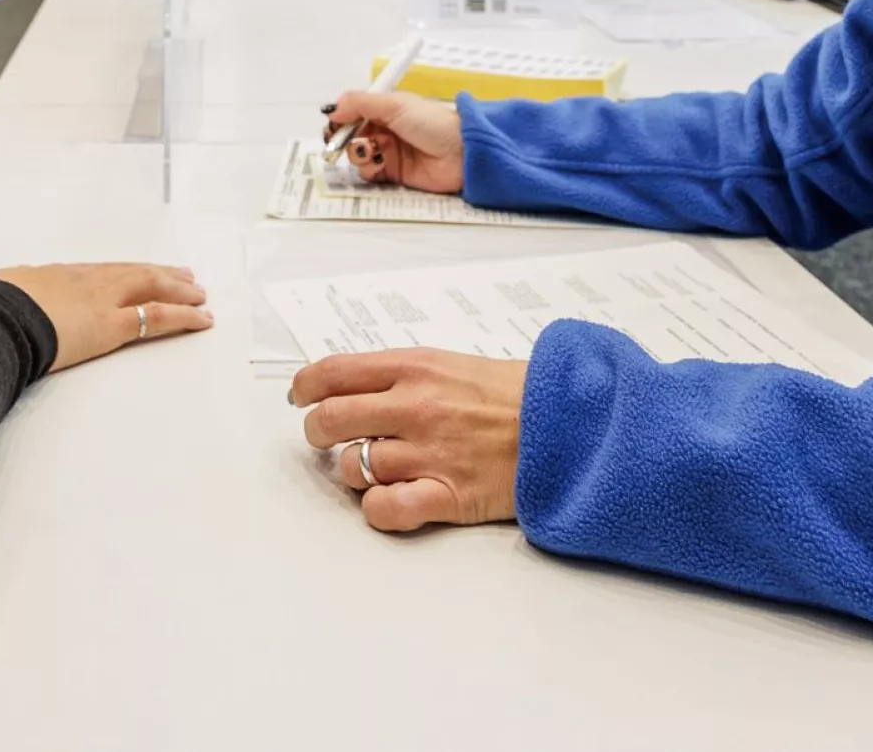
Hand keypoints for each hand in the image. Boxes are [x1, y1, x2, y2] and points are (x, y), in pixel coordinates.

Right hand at [0, 263, 211, 371]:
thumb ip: (9, 294)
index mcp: (60, 274)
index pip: (103, 271)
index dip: (127, 271)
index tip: (140, 271)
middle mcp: (88, 281)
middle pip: (135, 273)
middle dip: (162, 275)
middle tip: (185, 276)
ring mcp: (103, 300)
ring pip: (153, 288)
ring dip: (180, 291)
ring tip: (200, 295)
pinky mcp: (113, 325)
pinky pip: (159, 318)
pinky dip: (185, 317)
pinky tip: (203, 318)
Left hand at [290, 349, 525, 531]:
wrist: (571, 425)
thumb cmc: (515, 396)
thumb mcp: (454, 364)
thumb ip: (403, 374)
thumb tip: (352, 386)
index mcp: (415, 367)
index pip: (333, 372)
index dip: (305, 387)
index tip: (302, 397)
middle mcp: (415, 406)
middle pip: (330, 420)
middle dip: (318, 432)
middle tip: (327, 437)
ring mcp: (429, 452)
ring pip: (352, 467)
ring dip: (354, 472)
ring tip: (374, 468)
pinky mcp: (448, 494)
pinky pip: (385, 508)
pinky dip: (377, 509)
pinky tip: (389, 500)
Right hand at [323, 91, 464, 191]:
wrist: (461, 152)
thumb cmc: (432, 122)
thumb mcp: (395, 104)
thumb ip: (360, 103)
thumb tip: (332, 109)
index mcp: (384, 109)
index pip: (352, 113)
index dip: (340, 119)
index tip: (334, 125)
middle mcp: (383, 130)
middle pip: (350, 136)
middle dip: (344, 138)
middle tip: (345, 141)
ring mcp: (387, 152)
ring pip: (356, 155)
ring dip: (358, 153)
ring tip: (372, 150)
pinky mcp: (392, 174)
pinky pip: (369, 173)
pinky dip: (369, 168)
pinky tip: (380, 163)